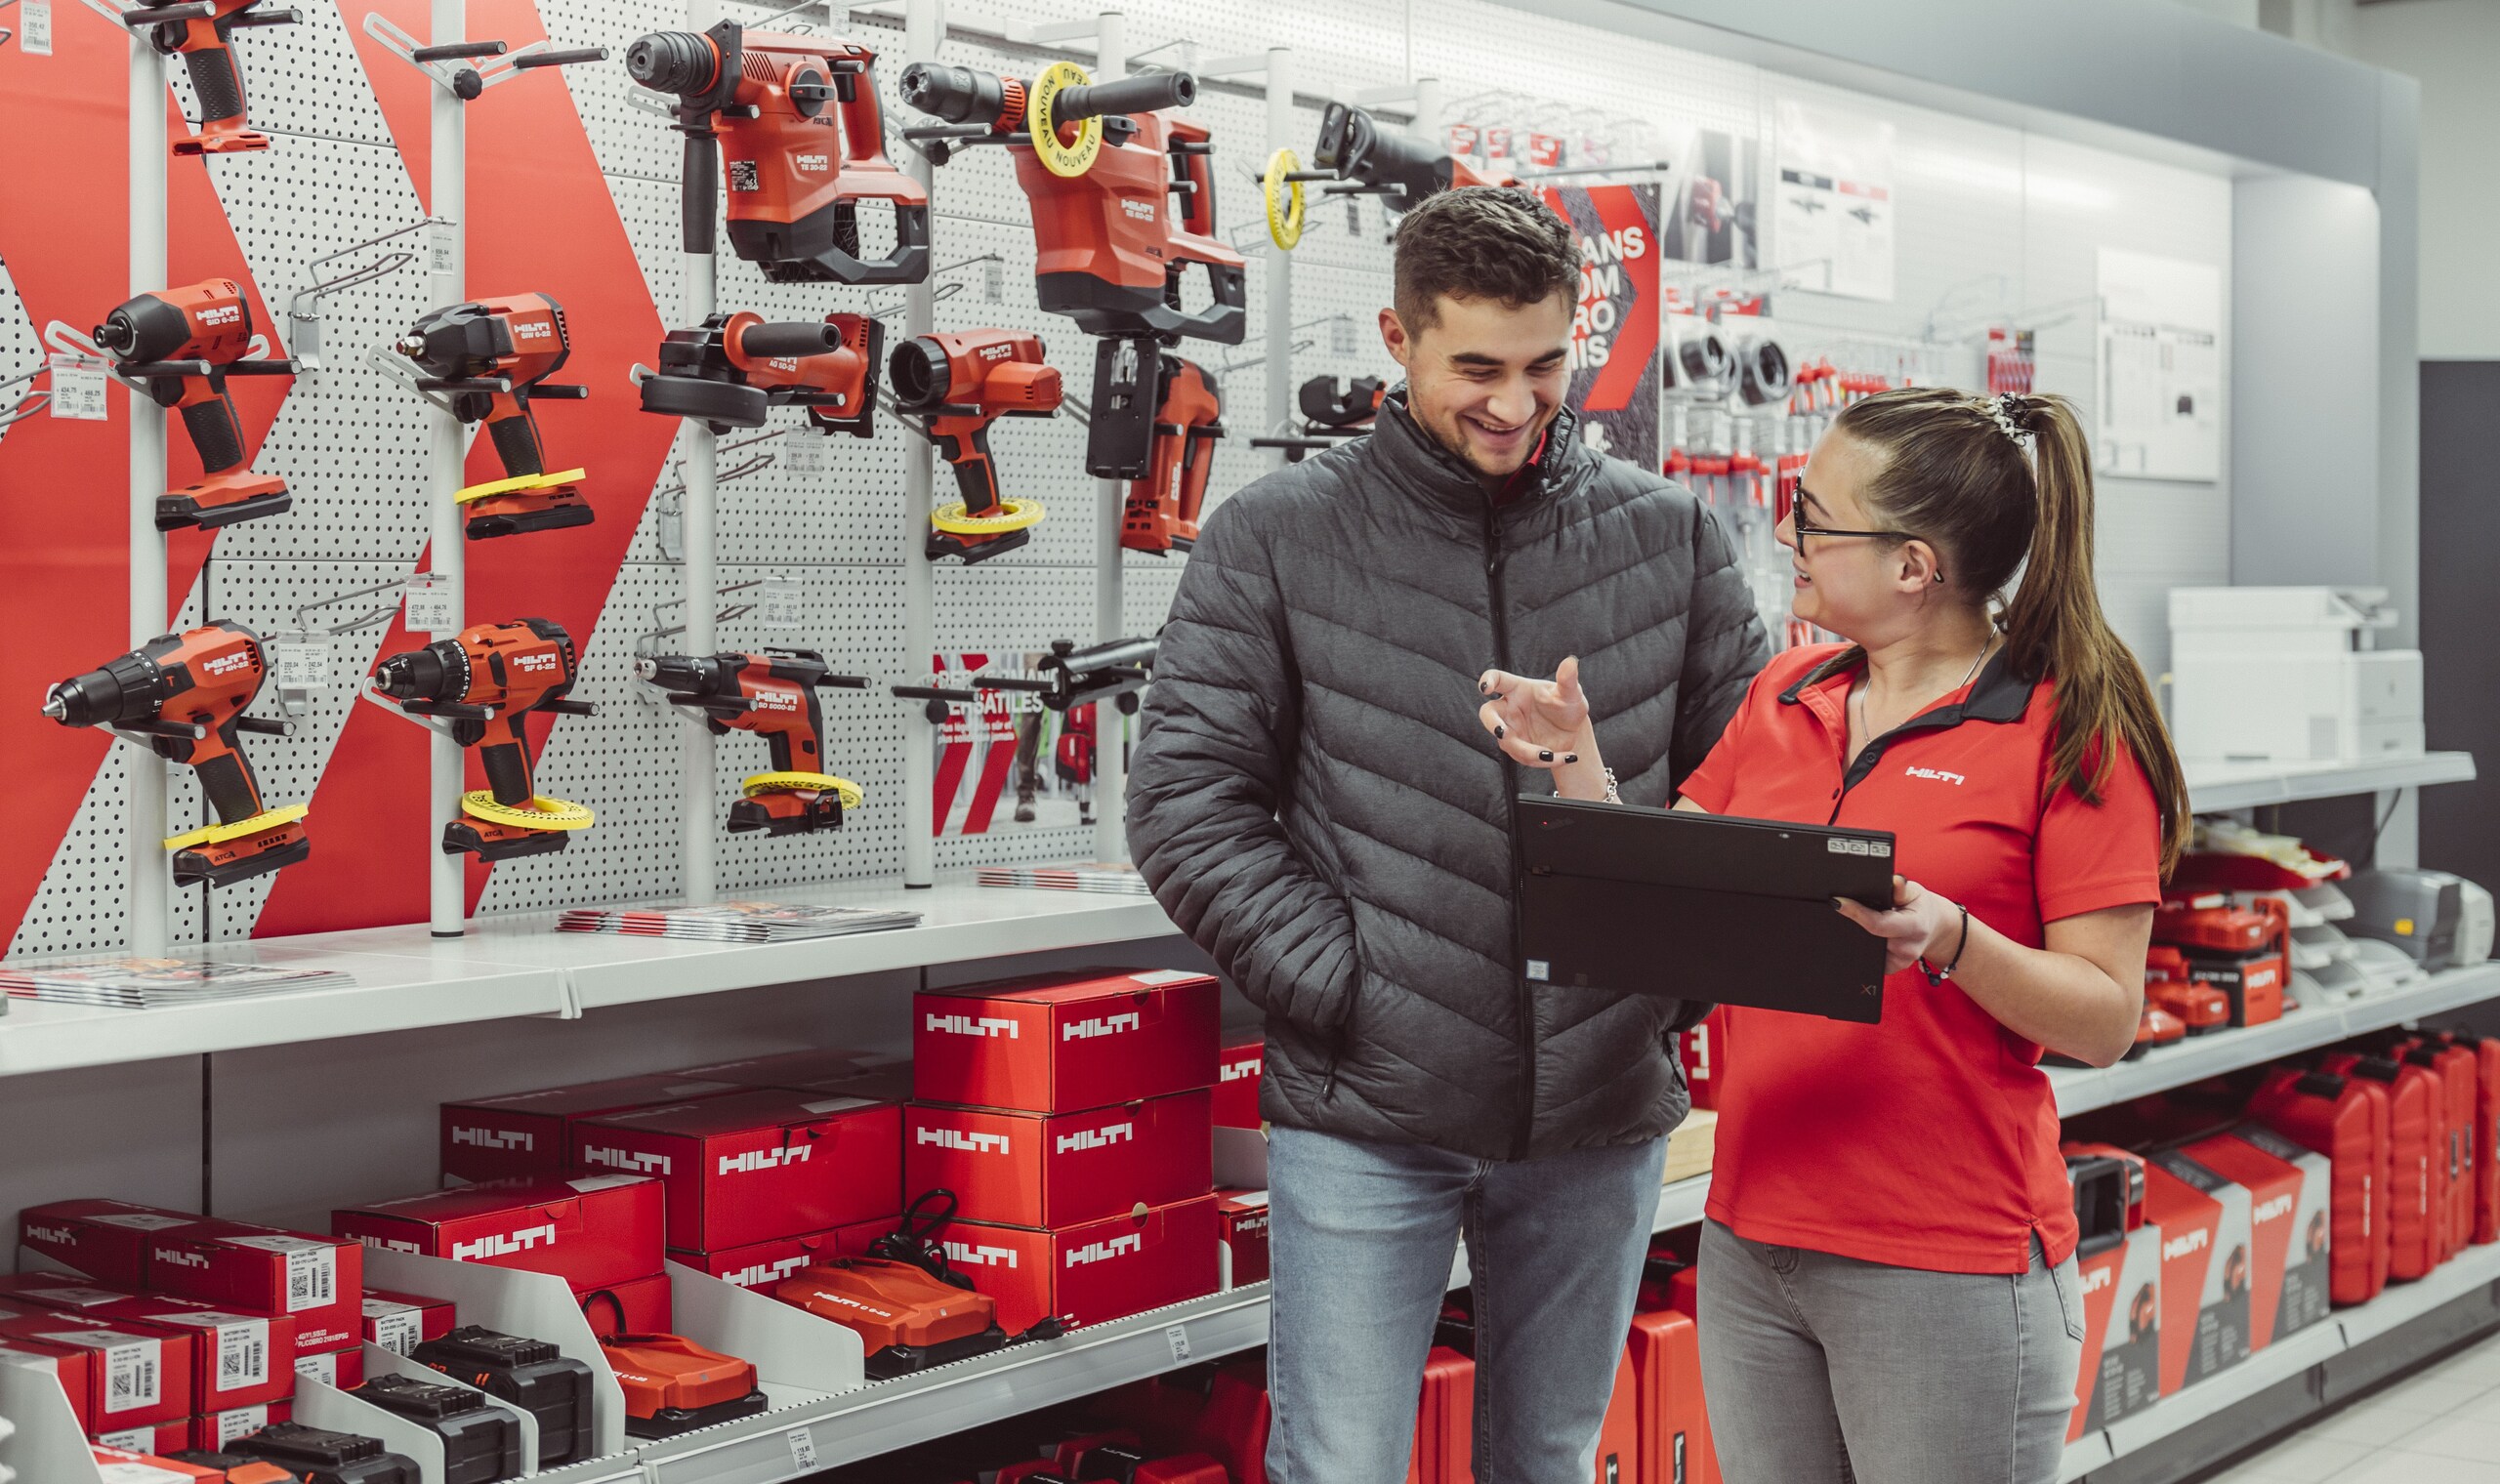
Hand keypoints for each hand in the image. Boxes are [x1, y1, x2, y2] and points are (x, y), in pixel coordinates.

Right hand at [1477, 658, 1602, 794]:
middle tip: (1501, 732)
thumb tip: (1571, 662)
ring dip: (1528, 751)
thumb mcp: (1571, 693)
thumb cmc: (1567, 705)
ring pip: (1508, 742)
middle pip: (1488, 714)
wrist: (1573, 731)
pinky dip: (1545, 760)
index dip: (1487, 681)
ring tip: (1551, 754)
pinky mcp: (1516, 747)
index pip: (1497, 679)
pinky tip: (1567, 756)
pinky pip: (1525, 757)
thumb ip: (1568, 679)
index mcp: (1517, 689)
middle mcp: (1509, 708)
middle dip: (1491, 723)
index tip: (1485, 688)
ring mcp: (1510, 729)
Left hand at [1834, 876, 1963, 975]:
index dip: (1855, 913)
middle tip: (1844, 907)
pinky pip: (1870, 960)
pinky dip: (1863, 947)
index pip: (1878, 923)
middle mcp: (1908, 949)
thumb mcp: (1914, 892)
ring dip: (1858, 936)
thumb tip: (1894, 881)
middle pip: (1869, 938)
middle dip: (1854, 924)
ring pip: (1866, 949)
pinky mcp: (1892, 968)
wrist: (1932, 927)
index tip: (1837, 902)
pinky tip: (1863, 936)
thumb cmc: (1919, 906)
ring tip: (1858, 921)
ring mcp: (1900, 962)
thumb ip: (1901, 888)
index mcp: (1915, 927)